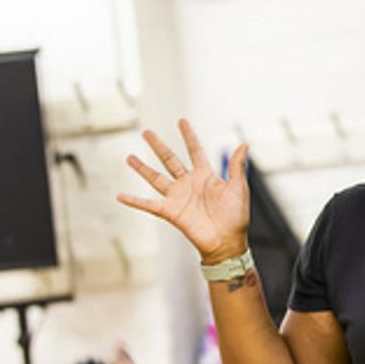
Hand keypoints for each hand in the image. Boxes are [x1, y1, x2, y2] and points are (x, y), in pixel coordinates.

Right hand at [116, 119, 250, 262]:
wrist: (227, 242)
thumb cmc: (236, 217)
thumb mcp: (239, 188)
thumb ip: (237, 166)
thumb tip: (244, 144)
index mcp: (206, 176)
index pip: (195, 151)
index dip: (188, 136)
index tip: (181, 121)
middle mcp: (189, 184)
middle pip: (170, 160)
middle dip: (158, 146)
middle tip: (146, 132)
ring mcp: (178, 197)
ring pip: (156, 178)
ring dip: (142, 168)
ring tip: (129, 157)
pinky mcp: (170, 212)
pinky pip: (148, 205)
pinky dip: (134, 201)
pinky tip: (120, 195)